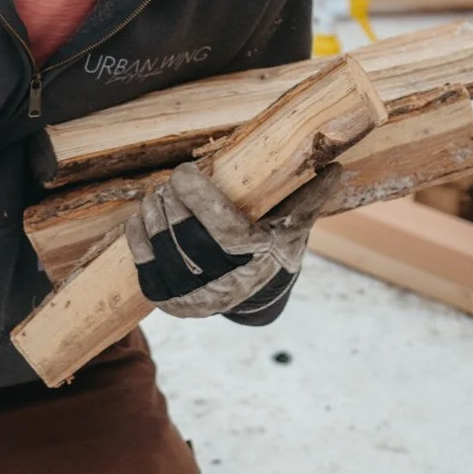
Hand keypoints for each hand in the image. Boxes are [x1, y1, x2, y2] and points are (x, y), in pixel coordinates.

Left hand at [125, 161, 342, 321]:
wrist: (259, 291)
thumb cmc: (275, 244)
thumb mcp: (295, 223)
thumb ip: (310, 195)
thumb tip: (335, 166)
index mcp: (260, 259)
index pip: (224, 229)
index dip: (199, 198)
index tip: (184, 172)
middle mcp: (230, 284)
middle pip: (188, 240)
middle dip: (171, 206)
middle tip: (167, 185)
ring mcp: (200, 300)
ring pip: (165, 256)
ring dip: (153, 221)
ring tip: (153, 198)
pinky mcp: (176, 306)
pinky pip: (149, 277)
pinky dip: (138, 246)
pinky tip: (137, 221)